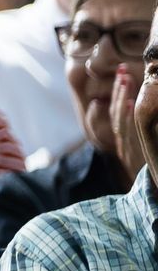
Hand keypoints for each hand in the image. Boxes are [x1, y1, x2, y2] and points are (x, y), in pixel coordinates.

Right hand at [112, 64, 146, 179]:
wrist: (157, 199)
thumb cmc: (155, 179)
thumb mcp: (145, 158)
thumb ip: (141, 138)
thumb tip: (140, 111)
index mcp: (126, 146)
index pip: (118, 116)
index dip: (118, 95)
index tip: (123, 74)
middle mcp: (125, 148)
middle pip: (117, 116)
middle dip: (119, 92)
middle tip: (122, 70)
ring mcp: (131, 153)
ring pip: (122, 122)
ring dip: (122, 99)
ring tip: (126, 80)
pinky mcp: (138, 158)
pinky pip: (131, 134)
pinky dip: (129, 118)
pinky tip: (132, 104)